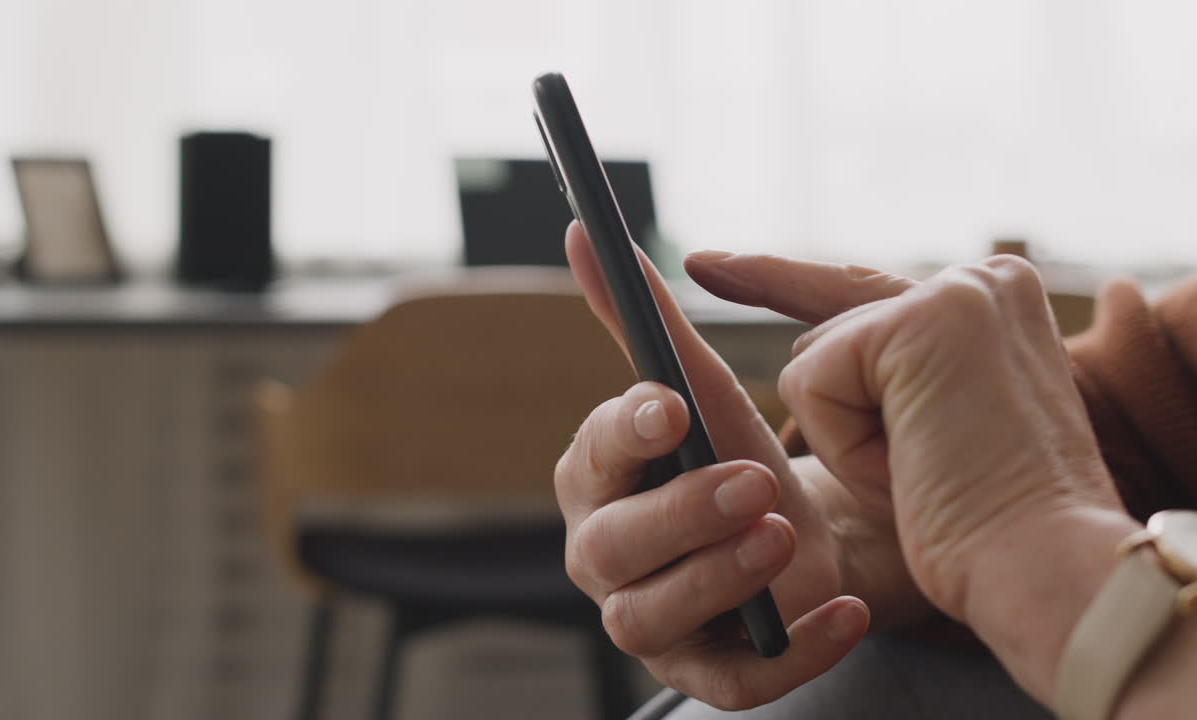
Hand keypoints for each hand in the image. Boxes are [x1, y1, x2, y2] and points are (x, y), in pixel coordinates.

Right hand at [555, 223, 878, 709]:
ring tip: (786, 538)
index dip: (623, 434)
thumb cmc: (738, 459)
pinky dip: (788, 653)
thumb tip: (583, 233)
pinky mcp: (709, 671)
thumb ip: (644, 322)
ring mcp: (654, 620)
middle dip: (677, 514)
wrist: (804, 542)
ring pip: (650, 618)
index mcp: (599, 482)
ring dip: (717, 578)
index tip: (672, 407)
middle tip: (751, 481)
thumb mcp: (704, 389)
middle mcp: (607, 554)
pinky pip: (734, 681)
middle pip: (608, 547)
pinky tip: (844, 614)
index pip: (589, 458)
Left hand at [685, 250, 1136, 700]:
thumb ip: (900, 379)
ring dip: (850, 439)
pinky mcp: (915, 322)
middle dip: (847, 423)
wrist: (1044, 572)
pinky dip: (847, 446)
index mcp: (994, 303)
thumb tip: (810, 359)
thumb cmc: (992, 528)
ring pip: (816, 364)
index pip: (859, 287)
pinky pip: (813, 385)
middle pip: (828, 340)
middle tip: (932, 471)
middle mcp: (981, 280)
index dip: (774, 279)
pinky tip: (911, 466)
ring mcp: (952, 293)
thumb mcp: (945, 431)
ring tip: (930, 470)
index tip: (703, 261)